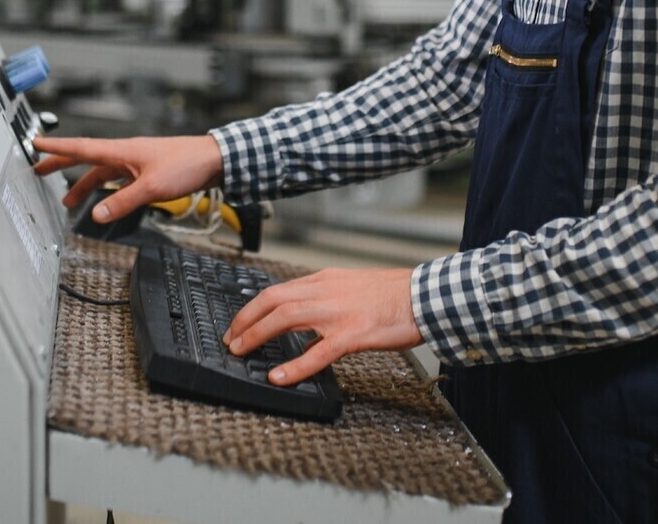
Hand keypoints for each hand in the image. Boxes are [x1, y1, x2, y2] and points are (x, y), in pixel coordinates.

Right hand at [32, 134, 223, 223]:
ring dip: (84, 184)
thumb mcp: (151, 188)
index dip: (57, 148)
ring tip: (69, 201)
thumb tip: (95, 215)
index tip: (36, 144)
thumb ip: (122, 202)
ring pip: (102, 172)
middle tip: (38, 169)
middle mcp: (125, 154)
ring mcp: (136, 162)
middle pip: (86, 158)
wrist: (214, 160)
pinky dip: (106, 188)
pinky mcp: (146, 170)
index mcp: (121, 151)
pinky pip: (117, 179)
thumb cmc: (186, 165)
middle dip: (61, 164)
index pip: (81, 148)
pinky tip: (104, 199)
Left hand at [223, 266, 423, 385]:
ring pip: (286, 318)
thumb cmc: (394, 295)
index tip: (239, 323)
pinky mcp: (354, 334)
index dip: (252, 308)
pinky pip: (318, 351)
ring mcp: (338, 312)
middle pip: (273, 300)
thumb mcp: (351, 286)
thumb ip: (325, 297)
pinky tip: (280, 377)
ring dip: (258, 335)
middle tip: (231, 340)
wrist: (425, 296)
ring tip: (241, 352)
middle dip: (245, 320)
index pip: (278, 290)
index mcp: (325, 280)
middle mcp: (326, 291)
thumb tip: (302, 314)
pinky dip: (295, 365)